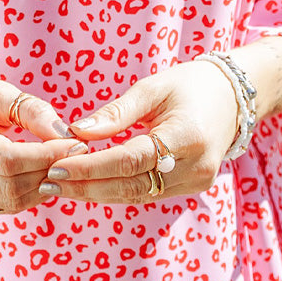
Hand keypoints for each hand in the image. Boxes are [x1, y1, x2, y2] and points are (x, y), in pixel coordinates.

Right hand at [0, 69, 88, 214]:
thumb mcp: (1, 92)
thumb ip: (35, 113)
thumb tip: (69, 137)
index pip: (6, 159)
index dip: (45, 157)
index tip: (76, 145)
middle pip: (8, 185)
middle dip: (48, 172)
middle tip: (75, 155)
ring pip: (7, 201)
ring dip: (41, 186)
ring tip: (60, 164)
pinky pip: (1, 205)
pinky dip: (27, 194)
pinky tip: (41, 175)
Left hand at [36, 59, 243, 205]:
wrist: (234, 98)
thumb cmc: (190, 85)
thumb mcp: (153, 88)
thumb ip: (116, 114)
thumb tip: (76, 132)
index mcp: (188, 136)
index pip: (131, 159)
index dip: (92, 167)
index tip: (56, 165)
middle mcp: (196, 166)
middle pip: (132, 186)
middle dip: (87, 186)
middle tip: (47, 182)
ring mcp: (197, 182)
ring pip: (137, 195)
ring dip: (96, 192)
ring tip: (58, 185)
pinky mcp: (192, 188)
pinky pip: (147, 194)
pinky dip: (115, 190)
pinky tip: (85, 185)